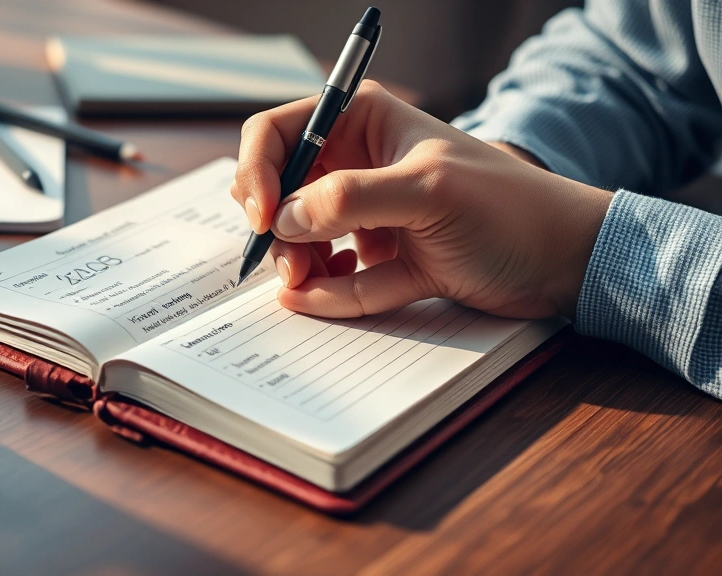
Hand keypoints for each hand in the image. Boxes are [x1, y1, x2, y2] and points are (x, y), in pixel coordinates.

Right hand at [231, 81, 612, 319]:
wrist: (565, 261)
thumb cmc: (508, 207)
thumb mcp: (427, 191)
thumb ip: (350, 198)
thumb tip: (283, 218)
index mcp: (362, 122)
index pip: (278, 133)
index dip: (256, 172)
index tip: (260, 218)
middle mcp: (359, 164)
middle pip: (281, 191)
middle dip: (275, 229)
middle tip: (288, 263)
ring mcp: (371, 215)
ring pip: (303, 239)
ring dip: (297, 265)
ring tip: (307, 284)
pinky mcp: (386, 259)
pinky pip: (338, 278)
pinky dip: (325, 294)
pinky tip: (318, 300)